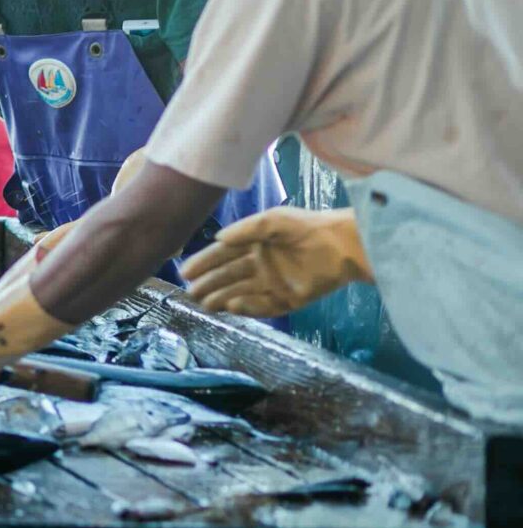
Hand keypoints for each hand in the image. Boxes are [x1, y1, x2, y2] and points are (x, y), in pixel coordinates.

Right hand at [183, 209, 371, 317]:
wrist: (343, 246)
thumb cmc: (307, 228)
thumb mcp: (273, 221)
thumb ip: (245, 229)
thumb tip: (217, 239)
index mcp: (254, 245)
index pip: (222, 256)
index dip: (203, 263)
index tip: (185, 271)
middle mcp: (260, 266)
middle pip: (228, 277)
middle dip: (208, 284)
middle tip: (191, 293)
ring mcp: (274, 284)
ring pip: (241, 293)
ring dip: (222, 298)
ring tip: (204, 304)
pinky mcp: (289, 300)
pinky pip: (263, 307)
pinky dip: (247, 307)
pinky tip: (232, 305)